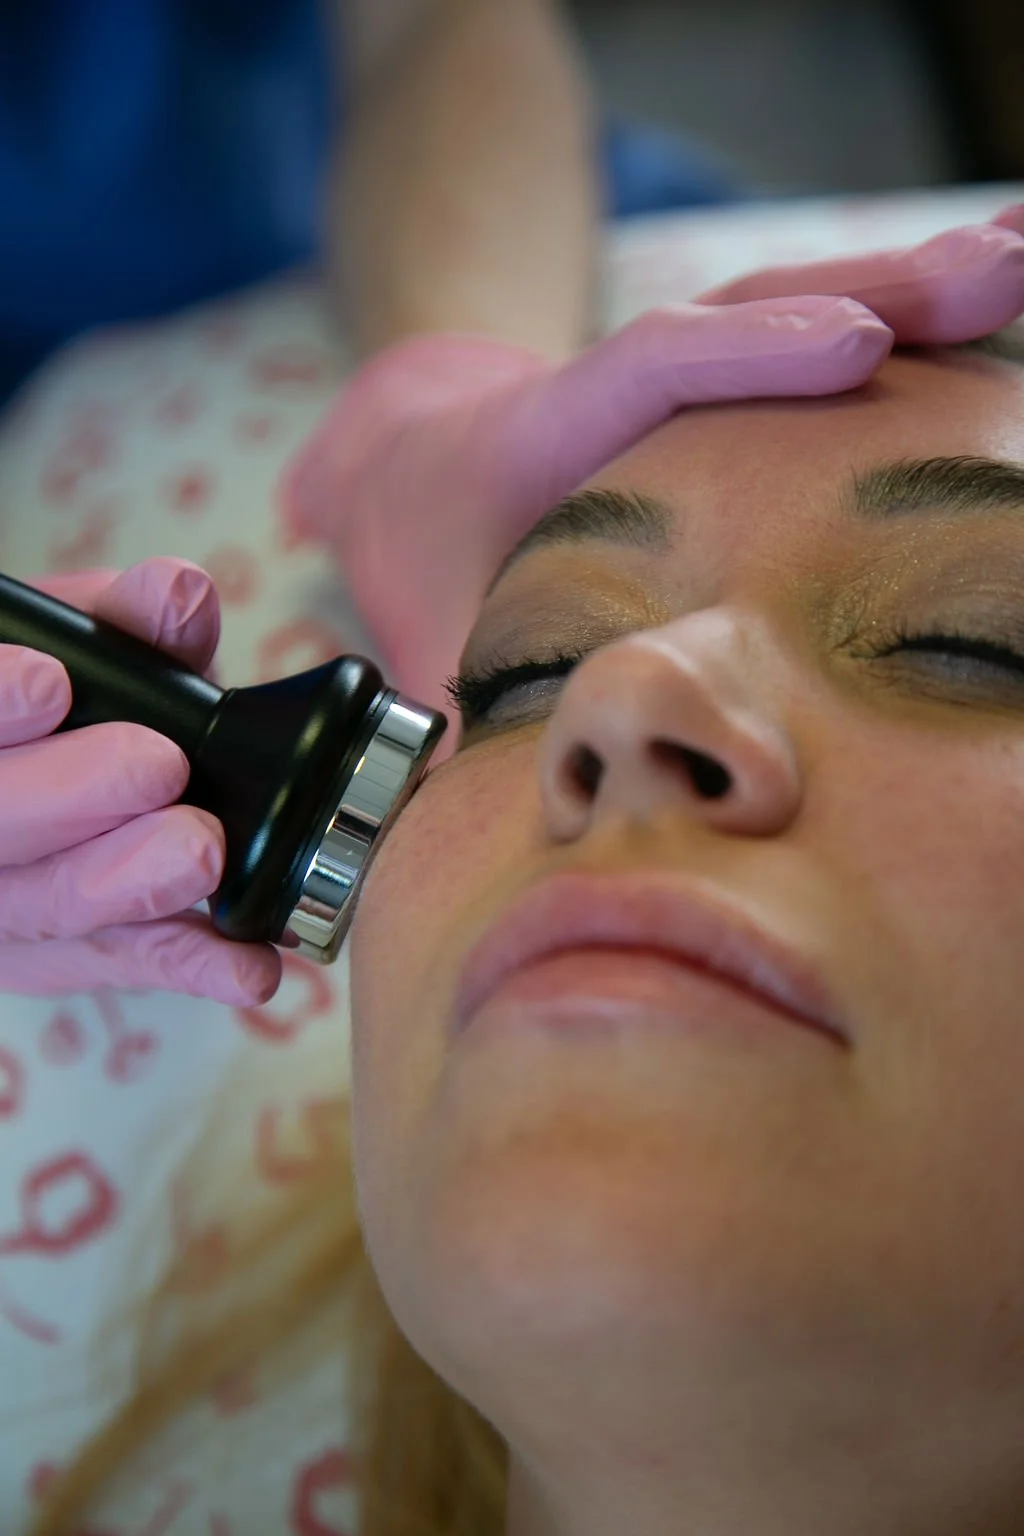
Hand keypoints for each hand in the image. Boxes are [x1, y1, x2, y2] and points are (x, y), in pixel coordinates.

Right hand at [0, 559, 280, 1003]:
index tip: (50, 684)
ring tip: (200, 851)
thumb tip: (179, 592)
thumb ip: (127, 620)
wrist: (71, 772)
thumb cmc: (77, 704)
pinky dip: (188, 964)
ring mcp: (7, 905)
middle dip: (72, 795)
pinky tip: (247, 967)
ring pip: (50, 908)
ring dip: (129, 884)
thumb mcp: (87, 647)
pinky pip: (124, 965)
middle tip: (156, 765)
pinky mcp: (66, 958)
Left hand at [279, 209, 1023, 713]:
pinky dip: (909, 323)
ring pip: (799, 310)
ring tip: (1019, 263)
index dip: (742, 355)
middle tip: (1002, 268)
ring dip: (914, 291)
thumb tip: (482, 804)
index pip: (645, 370)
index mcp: (540, 434)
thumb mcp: (426, 626)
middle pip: (747, 310)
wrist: (424, 469)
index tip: (852, 350)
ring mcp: (681, 376)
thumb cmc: (439, 559)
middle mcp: (619, 385)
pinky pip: (817, 342)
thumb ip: (447, 708)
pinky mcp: (725, 386)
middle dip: (879, 286)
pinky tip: (996, 299)